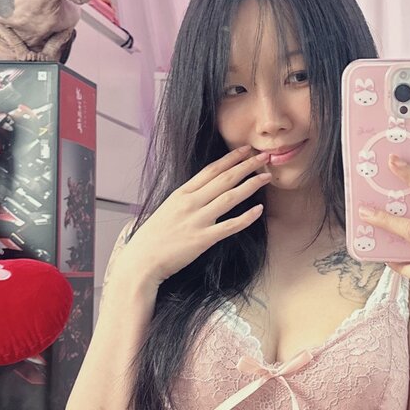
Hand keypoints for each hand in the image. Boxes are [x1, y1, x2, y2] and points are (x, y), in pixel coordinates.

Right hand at [117, 145, 271, 285]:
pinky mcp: (203, 239)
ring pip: (229, 197)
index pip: (211, 170)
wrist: (142, 260)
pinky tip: (259, 210)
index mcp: (181, 193)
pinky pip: (229, 226)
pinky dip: (246, 217)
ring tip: (267, 176)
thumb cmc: (154, 237)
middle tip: (265, 156)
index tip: (247, 150)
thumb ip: (186, 199)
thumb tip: (203, 191)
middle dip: (247, 165)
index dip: (231, 158)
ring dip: (251, 185)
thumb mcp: (167, 209)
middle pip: (224, 178)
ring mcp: (197, 220)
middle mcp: (190, 203)